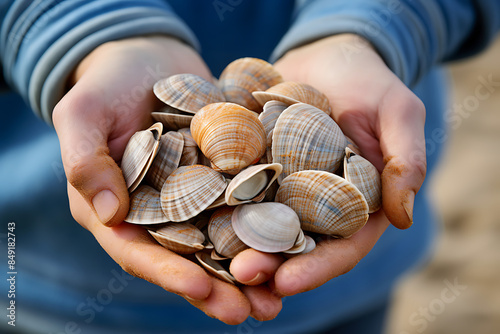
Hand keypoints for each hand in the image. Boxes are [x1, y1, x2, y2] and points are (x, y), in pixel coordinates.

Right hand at [53, 36, 280, 323]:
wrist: (147, 59)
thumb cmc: (106, 82)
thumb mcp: (82, 113)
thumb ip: (85, 161)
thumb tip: (109, 214)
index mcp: (116, 210)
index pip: (139, 251)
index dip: (169, 273)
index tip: (202, 290)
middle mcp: (156, 213)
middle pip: (186, 258)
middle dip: (218, 288)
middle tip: (252, 311)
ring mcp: (191, 198)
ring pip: (220, 241)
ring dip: (248, 268)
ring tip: (279, 295)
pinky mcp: (221, 178)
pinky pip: (244, 204)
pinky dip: (264, 224)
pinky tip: (293, 241)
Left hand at [230, 34, 425, 296]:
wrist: (324, 56)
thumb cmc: (369, 82)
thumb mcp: (397, 112)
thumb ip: (405, 161)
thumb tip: (403, 218)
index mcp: (354, 206)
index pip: (339, 248)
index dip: (316, 269)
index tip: (287, 283)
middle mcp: (313, 206)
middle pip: (292, 246)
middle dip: (267, 264)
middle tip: (240, 274)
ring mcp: (279, 189)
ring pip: (256, 225)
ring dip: (235, 244)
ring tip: (210, 258)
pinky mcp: (250, 168)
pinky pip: (230, 188)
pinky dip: (213, 202)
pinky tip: (189, 212)